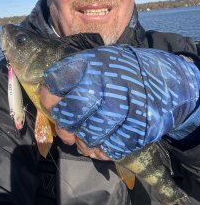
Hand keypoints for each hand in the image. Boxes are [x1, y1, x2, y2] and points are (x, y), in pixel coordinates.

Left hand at [42, 45, 199, 159]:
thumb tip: (51, 97)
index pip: (58, 82)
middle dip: (65, 126)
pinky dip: (102, 152)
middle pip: (72, 114)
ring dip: (83, 143)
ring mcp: (125, 107)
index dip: (49, 97)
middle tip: (68, 131)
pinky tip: (101, 146)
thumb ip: (75, 75)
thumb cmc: (123, 71)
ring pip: (89, 136)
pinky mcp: (139, 128)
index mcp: (94, 65)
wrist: (163, 80)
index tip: (52, 104)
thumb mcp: (99, 60)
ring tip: (84, 140)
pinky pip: (111, 149)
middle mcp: (108, 84)